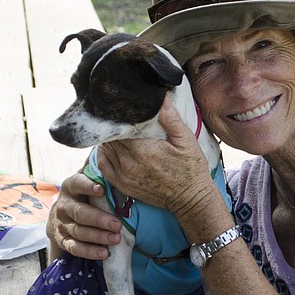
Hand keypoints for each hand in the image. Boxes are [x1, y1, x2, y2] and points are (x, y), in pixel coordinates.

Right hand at [47, 172, 121, 259]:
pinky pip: (75, 248)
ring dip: (97, 237)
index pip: (76, 183)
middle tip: (117, 225)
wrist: (61, 216)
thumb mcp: (89, 179)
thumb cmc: (84, 195)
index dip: (87, 186)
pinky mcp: (63, 240)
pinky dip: (90, 252)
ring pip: (78, 231)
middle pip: (80, 213)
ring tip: (115, 239)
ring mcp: (62, 224)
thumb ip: (98, 168)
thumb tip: (113, 146)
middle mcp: (64, 205)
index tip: (101, 189)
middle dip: (99, 219)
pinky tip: (104, 253)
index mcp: (71, 186)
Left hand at [96, 98, 213, 217]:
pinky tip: (112, 147)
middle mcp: (128, 162)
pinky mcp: (122, 185)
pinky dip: (104, 153)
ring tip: (117, 130)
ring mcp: (123, 175)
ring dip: (109, 138)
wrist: (190, 199)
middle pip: (109, 135)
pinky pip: (102, 164)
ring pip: (105, 148)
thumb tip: (161, 96)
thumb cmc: (191, 169)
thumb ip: (171, 118)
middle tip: (120, 117)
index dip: (118, 114)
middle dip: (113, 125)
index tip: (123, 107)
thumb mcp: (186, 140)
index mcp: (142, 148)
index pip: (118, 124)